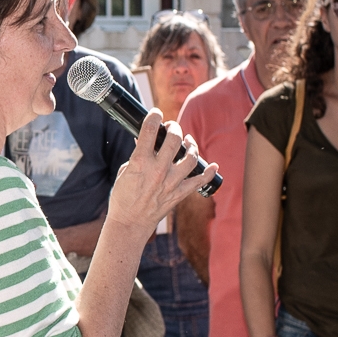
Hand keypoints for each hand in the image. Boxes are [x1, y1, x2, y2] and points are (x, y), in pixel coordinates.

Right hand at [106, 116, 204, 238]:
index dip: (154, 116)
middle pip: (174, 140)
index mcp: (140, 162)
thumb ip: (137, 156)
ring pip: (191, 158)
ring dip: (192, 145)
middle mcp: (158, 170)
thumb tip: (145, 142)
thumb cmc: (123, 198)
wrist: (130, 223)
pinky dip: (209, 173)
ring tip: (188, 141)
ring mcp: (170, 182)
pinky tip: (214, 166)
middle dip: (175, 128)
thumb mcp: (124, 172)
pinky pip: (199, 181)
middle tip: (172, 127)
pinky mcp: (179, 194)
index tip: (156, 113)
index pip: (150, 130)